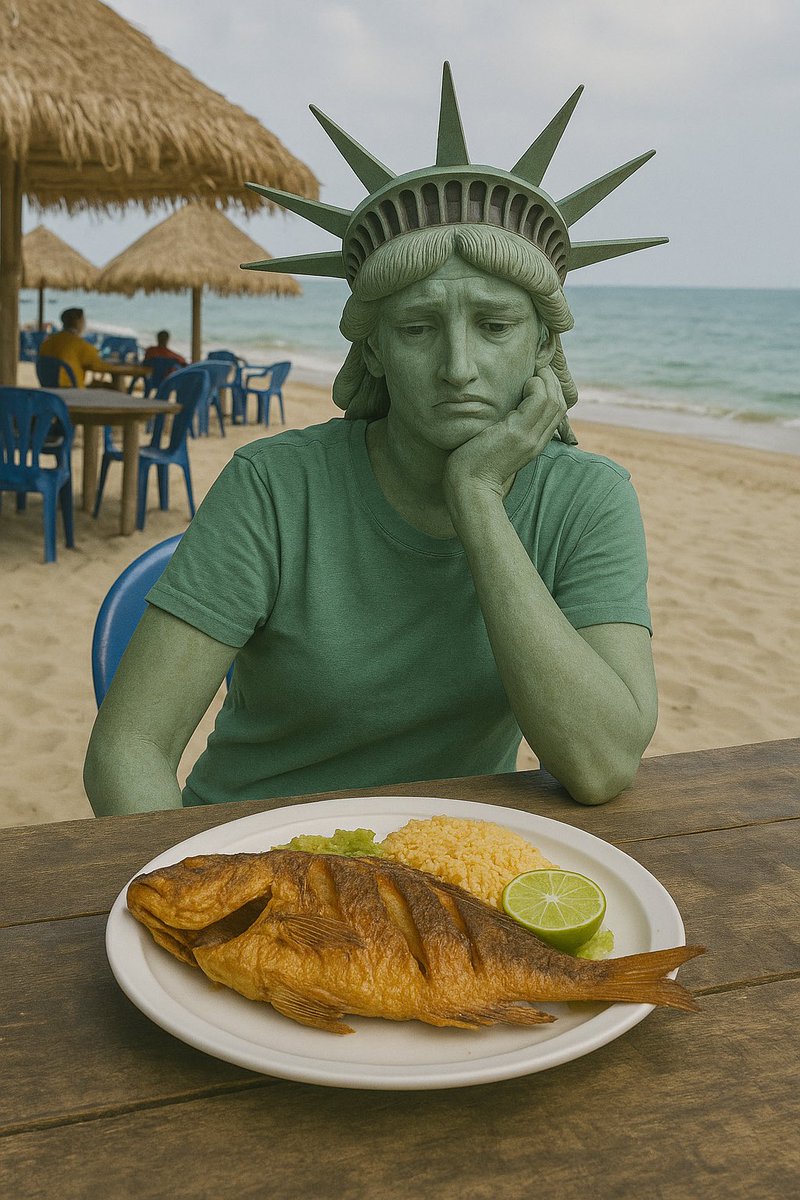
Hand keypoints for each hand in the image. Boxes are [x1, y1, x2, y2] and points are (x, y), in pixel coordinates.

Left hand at [442, 364, 567, 504]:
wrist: (468, 487)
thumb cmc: (474, 465)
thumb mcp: (496, 443)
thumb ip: (505, 429)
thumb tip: (500, 414)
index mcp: (534, 443)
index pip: (556, 412)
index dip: (551, 391)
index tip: (536, 379)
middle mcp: (537, 440)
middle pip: (559, 404)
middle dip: (551, 382)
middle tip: (537, 370)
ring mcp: (529, 437)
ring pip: (553, 400)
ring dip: (545, 380)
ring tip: (531, 374)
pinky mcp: (518, 432)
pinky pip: (539, 400)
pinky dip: (536, 386)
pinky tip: (523, 383)